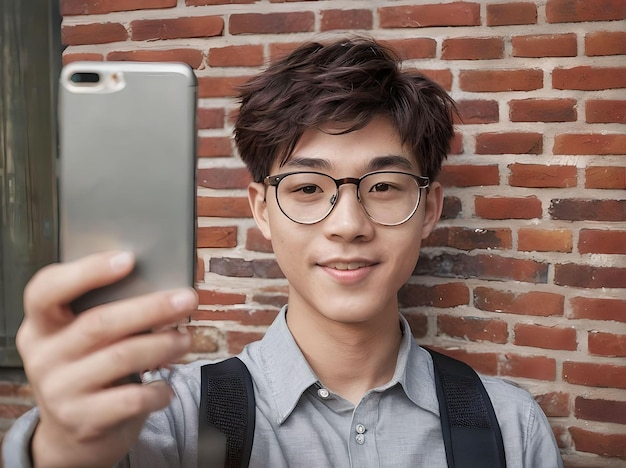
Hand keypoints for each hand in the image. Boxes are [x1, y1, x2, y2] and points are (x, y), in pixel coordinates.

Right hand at [17, 251, 196, 466]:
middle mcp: (43, 356)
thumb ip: (107, 312)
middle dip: (151, 308)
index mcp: (40, 325)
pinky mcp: (82, 420)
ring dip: (162, 344)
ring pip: (121, 356)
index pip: (46, 290)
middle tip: (187, 299)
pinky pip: (130, 398)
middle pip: (99, 322)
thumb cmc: (90, 368)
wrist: (73, 435)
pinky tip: (168, 386)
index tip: (129, 259)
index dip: (87, 272)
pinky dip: (157, 390)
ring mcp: (59, 390)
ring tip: (186, 338)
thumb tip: (163, 288)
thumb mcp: (83, 340)